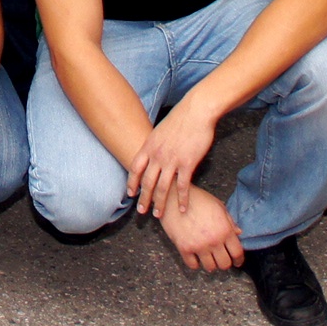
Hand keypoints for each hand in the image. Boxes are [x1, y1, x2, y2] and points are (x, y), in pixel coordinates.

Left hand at [128, 101, 217, 221]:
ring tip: (158, 214)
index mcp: (149, 146)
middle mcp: (157, 155)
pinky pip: (182, 186)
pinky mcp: (187, 163)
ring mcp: (171, 160)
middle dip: (143, 198)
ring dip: (159, 203)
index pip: (135, 168)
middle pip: (147, 182)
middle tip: (142, 211)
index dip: (132, 182)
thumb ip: (155, 144)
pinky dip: (181, 199)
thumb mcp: (160, 130)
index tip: (130, 193)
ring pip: (162, 188)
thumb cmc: (180, 119)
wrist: (196, 111)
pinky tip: (181, 208)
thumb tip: (152, 153)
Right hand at [157, 184, 244, 272]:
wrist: (174, 196)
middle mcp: (214, 240)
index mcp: (225, 229)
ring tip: (208, 258)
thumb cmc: (197, 199)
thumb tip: (238, 233)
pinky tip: (195, 257)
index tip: (237, 262)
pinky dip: (195, 263)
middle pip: (225, 264)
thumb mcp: (218, 206)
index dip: (239, 260)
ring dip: (210, 264)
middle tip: (221, 259)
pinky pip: (193, 265)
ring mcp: (199, 245)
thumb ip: (229, 221)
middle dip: (225, 263)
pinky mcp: (184, 248)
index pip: (237, 253)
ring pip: (210, 267)